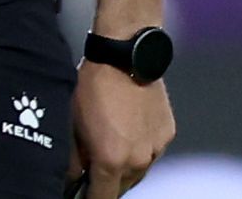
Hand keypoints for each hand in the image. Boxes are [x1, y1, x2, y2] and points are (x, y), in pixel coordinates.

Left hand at [68, 61, 173, 196]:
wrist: (125, 56)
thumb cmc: (94, 89)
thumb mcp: (73, 127)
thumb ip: (74, 162)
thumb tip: (73, 180)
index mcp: (111, 162)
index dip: (90, 198)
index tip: (84, 194)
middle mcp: (138, 160)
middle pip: (121, 188)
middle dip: (108, 182)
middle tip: (96, 165)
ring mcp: (156, 147)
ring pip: (138, 172)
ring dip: (126, 167)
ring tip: (115, 144)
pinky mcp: (168, 133)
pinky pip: (152, 152)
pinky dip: (141, 149)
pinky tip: (131, 131)